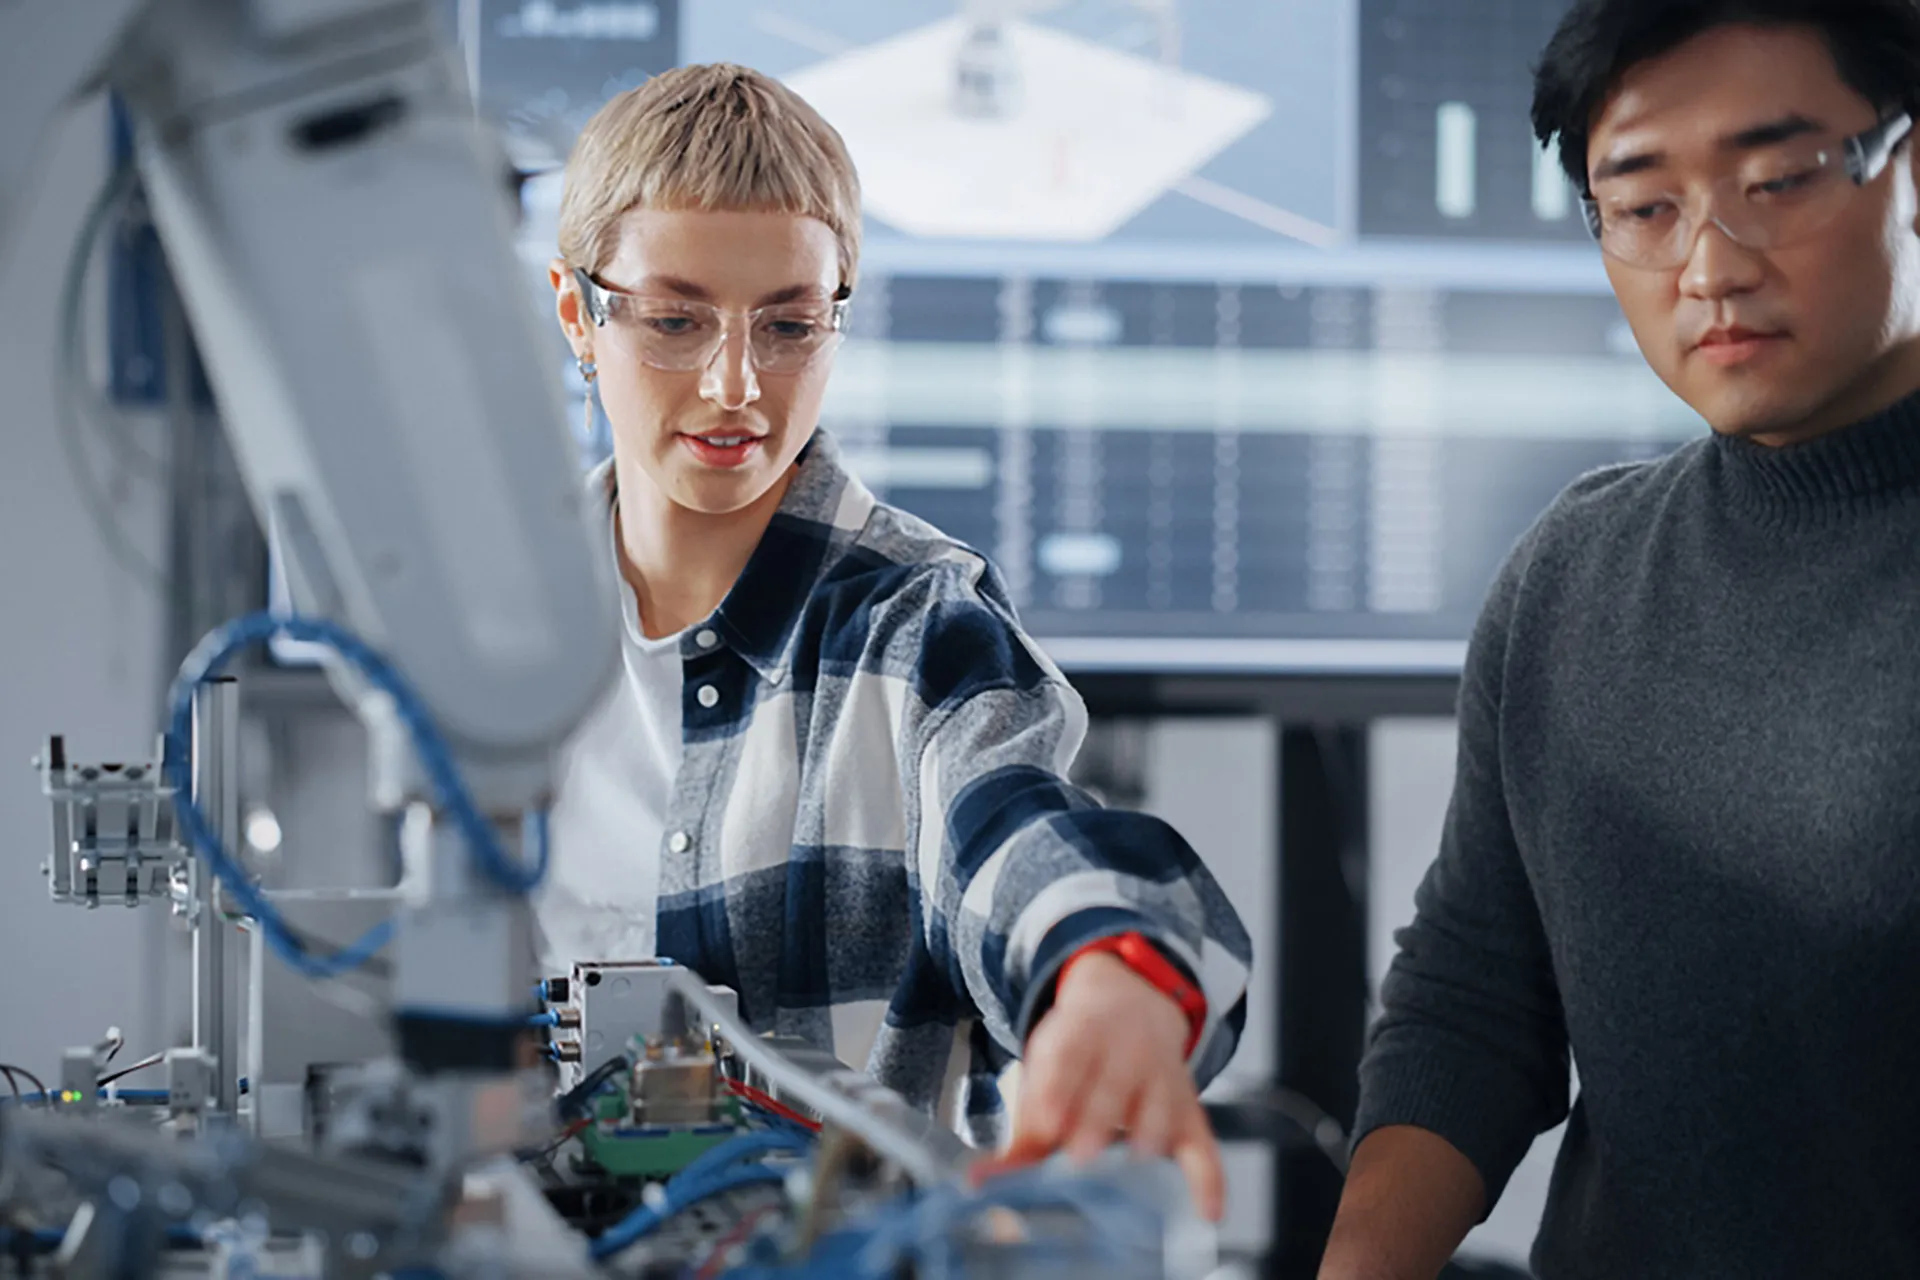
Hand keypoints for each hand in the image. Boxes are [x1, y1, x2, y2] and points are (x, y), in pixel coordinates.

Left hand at [972, 950, 1225, 1219]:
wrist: (1129, 996)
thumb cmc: (1077, 1052)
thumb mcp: (1045, 1071)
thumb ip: (1021, 1132)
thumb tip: (979, 1182)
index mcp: (1079, 1035)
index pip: (1067, 1059)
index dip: (1056, 1090)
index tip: (1043, 1124)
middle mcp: (1125, 1050)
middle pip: (1112, 1085)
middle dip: (1097, 1118)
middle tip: (1081, 1154)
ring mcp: (1161, 1077)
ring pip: (1160, 1104)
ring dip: (1150, 1131)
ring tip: (1138, 1163)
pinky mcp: (1188, 1107)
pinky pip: (1204, 1143)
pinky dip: (1209, 1177)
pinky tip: (1207, 1210)